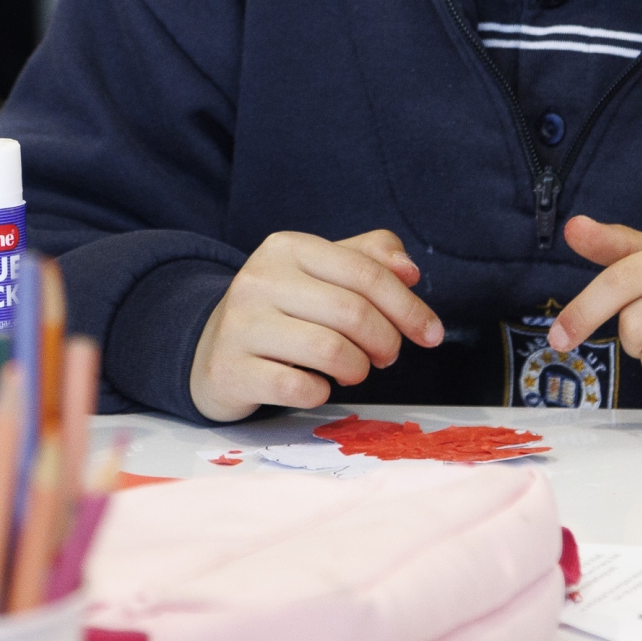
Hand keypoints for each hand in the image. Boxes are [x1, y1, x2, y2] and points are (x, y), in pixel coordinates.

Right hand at [190, 229, 444, 422]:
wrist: (210, 349)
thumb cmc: (281, 310)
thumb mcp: (321, 272)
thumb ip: (369, 259)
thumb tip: (409, 269)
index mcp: (287, 247)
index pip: (366, 272)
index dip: (409, 306)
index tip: (431, 334)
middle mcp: (259, 279)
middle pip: (352, 312)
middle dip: (387, 341)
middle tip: (388, 356)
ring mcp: (240, 325)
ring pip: (330, 350)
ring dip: (358, 368)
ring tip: (355, 369)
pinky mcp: (231, 370)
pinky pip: (300, 388)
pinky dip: (321, 392)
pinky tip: (316, 385)